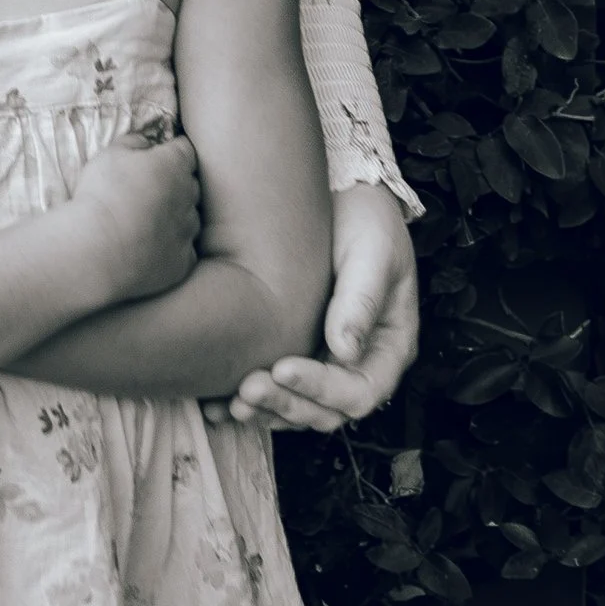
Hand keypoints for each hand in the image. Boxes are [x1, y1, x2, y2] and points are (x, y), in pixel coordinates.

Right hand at [74, 133, 201, 307]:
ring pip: (189, 219)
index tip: (158, 155)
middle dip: (175, 183)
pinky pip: (183, 251)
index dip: (172, 150)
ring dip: (175, 217)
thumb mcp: (111, 153)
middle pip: (191, 184)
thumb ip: (134, 141)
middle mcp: (189, 197)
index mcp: (175, 165)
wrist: (97, 250)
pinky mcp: (182, 263)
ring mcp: (187, 232)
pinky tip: (148, 248)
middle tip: (147, 189)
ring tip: (145, 221)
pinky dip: (171, 248)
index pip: (186, 149)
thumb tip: (146, 141)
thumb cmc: (102, 195)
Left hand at [224, 183, 419, 431]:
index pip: (359, 391)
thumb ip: (362, 300)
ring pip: (297, 409)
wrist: (342, 194)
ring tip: (230, 404)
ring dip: (265, 411)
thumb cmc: (367, 220)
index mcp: (388, 347)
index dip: (322, 389)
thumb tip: (344, 351)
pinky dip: (249, 402)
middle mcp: (358, 365)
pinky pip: (276, 391)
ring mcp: (325, 363)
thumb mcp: (373, 253)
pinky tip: (216, 406)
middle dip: (286, 404)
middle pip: (325, 411)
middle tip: (247, 389)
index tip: (282, 368)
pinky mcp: (294, 352)